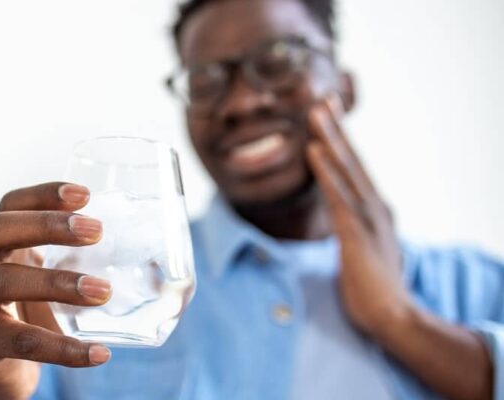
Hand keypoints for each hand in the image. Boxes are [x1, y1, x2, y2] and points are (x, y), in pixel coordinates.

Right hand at [0, 182, 112, 399]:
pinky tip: (98, 353)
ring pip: (4, 282)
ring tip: (103, 291)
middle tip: (96, 230)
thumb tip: (147, 259)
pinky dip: (63, 348)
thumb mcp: (42, 280)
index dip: (42, 195)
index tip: (84, 194)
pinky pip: (21, 342)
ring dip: (56, 282)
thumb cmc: (27, 316)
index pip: (10, 206)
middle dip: (46, 225)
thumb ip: (73, 264)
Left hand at [306, 95, 412, 337]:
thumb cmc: (373, 287)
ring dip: (330, 139)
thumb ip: (354, 229)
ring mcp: (367, 219)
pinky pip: (337, 196)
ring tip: (315, 111)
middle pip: (352, 160)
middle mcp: (374, 207)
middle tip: (322, 99)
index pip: (355, 169)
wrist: (392, 317)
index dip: (341, 141)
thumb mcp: (364, 249)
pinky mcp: (356, 234)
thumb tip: (342, 218)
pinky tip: (314, 150)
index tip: (328, 115)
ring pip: (346, 170)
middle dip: (336, 129)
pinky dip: (326, 171)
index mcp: (374, 210)